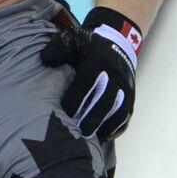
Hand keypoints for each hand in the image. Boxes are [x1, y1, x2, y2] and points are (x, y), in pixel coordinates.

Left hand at [41, 7, 141, 141]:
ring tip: (89, 139)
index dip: (75, 100)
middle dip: (91, 119)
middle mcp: (115, 76)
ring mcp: (125, 87)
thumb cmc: (88, 45)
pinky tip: (103, 136)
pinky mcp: (131, 96)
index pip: (87, 84)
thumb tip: (45, 61)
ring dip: (104, 126)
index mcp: (99, 62)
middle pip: (105, 102)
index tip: (62, 113)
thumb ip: (58, 49)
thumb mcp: (72, 39)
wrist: (117, 41)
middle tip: (77, 132)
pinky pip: (126, 115)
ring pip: (118, 111)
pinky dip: (116, 128)